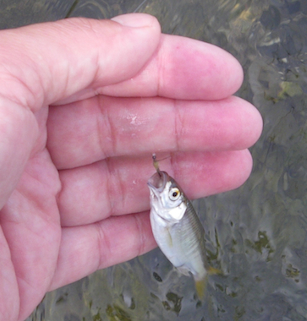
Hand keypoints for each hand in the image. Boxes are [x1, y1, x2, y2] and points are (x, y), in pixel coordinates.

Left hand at [0, 14, 262, 320]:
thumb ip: (75, 55)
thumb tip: (142, 34)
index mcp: (7, 94)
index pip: (105, 72)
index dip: (171, 71)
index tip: (225, 79)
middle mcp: (19, 146)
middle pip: (123, 128)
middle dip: (191, 124)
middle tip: (243, 126)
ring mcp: (31, 207)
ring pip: (123, 184)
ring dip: (183, 176)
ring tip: (235, 168)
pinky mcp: (37, 261)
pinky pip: (104, 240)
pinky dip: (149, 228)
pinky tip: (185, 216)